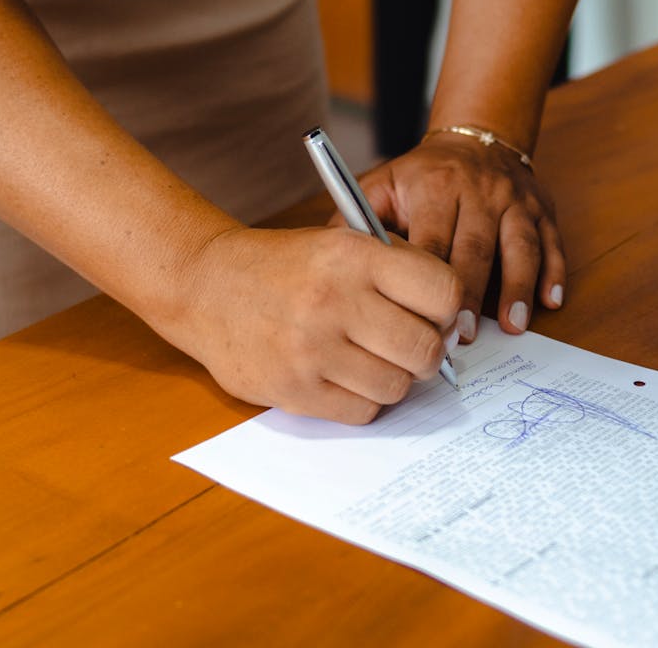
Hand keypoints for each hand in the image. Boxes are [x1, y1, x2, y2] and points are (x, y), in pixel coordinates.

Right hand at [165, 226, 462, 424]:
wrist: (205, 286)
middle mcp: (334, 301)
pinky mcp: (294, 390)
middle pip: (426, 349)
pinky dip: (362, 401)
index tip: (432, 314)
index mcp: (353, 257)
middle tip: (406, 345)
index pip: (442, 292)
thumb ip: (397, 270)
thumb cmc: (284, 267)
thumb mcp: (341, 244)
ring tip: (368, 360)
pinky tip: (343, 378)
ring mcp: (312, 350)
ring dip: (392, 379)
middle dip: (425, 352)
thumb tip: (451, 322)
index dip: (446, 308)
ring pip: (397, 387)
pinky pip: (362, 413)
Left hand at [351, 132, 566, 344]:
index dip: (426, 283)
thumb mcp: (380, 186)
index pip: (432, 239)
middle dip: (470, 295)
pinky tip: (550, 303)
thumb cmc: (420, 177)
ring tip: (513, 327)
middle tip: (463, 337)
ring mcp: (515, 199)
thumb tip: (332, 272)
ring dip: (517, 288)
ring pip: (521, 246)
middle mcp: (479, 190)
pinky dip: (555, 273)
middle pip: (476, 247)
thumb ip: (356, 223)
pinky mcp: (542, 208)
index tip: (420, 320)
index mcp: (434, 185)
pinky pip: (553, 242)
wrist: (473, 140)